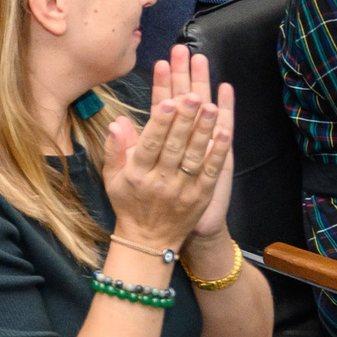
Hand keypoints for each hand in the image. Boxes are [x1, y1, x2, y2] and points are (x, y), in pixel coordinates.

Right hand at [99, 61, 232, 248]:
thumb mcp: (112, 177)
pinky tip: (224, 133)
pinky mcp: (200, 197)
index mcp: (136, 174)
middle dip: (184, 119)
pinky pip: (210, 172)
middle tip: (193, 95)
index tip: (167, 100)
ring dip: (203, 131)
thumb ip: (114, 149)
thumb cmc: (128, 203)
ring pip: (193, 156)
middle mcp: (159, 181)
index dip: (159, 122)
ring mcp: (182, 190)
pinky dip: (217, 152)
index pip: (149, 143)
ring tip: (210, 107)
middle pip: (174, 146)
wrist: (148, 241)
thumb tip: (117, 122)